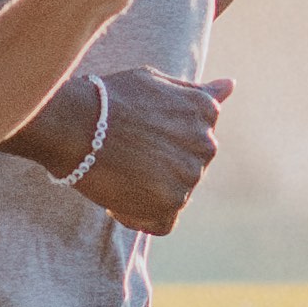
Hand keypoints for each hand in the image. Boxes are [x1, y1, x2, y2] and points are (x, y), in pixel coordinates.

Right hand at [56, 70, 226, 234]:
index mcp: (206, 112)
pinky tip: (116, 199)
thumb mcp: (157, 83)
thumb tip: (231, 85)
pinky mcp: (171, 204)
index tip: (135, 134)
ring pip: (173, 195)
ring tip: (117, 172)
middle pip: (185, 168)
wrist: (76, 124)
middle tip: (123, 154)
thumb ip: (197, 92)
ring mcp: (190, 176)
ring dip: (146, 192)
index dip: (161, 140)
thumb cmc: (109, 100)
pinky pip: (161, 223)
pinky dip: (138, 216)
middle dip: (157, 166)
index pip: (194, 138)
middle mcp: (206, 144)